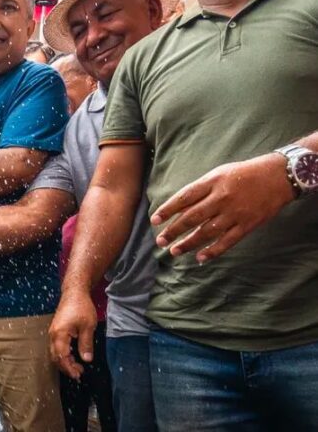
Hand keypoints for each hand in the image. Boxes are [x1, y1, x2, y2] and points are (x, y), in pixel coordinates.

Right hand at [48, 288, 96, 379]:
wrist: (74, 292)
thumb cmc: (81, 306)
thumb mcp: (88, 326)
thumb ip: (86, 344)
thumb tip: (86, 359)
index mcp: (60, 334)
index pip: (61, 357)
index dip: (69, 368)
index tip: (78, 375)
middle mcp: (53, 334)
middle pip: (55, 357)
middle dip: (66, 367)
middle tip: (79, 373)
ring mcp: (53, 332)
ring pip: (55, 352)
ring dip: (65, 361)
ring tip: (77, 366)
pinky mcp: (56, 329)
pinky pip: (56, 346)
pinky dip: (63, 354)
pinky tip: (73, 355)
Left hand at [151, 154, 294, 262]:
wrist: (277, 176)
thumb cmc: (243, 174)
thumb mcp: (218, 174)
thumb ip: (200, 190)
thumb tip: (179, 208)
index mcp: (212, 182)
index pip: (184, 198)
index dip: (168, 210)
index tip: (155, 220)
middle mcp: (221, 198)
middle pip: (192, 217)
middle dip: (173, 231)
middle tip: (160, 241)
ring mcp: (235, 213)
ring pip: (207, 232)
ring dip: (189, 243)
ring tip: (174, 251)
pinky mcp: (247, 225)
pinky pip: (227, 241)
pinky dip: (213, 251)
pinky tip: (200, 257)